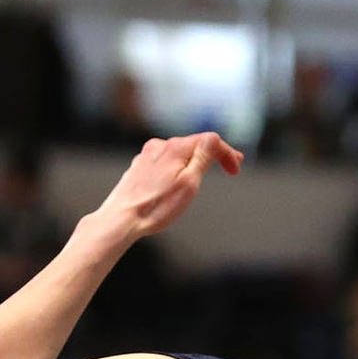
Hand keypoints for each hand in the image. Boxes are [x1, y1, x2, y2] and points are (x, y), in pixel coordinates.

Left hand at [94, 133, 243, 242]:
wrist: (121, 219)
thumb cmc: (156, 207)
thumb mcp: (189, 183)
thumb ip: (203, 157)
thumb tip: (213, 139)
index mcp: (175, 147)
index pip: (210, 140)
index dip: (227, 153)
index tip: (236, 168)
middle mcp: (159, 146)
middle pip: (193, 145)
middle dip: (212, 156)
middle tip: (229, 168)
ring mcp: (146, 156)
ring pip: (177, 155)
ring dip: (192, 163)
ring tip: (201, 178)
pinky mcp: (137, 169)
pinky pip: (163, 164)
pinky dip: (175, 170)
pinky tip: (175, 184)